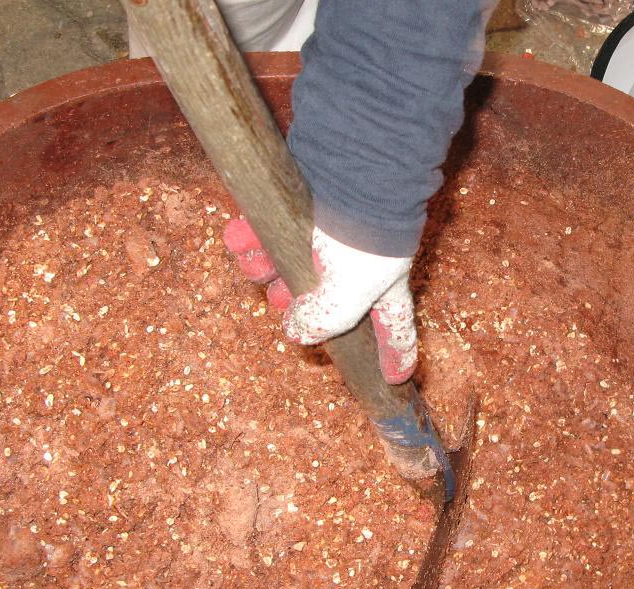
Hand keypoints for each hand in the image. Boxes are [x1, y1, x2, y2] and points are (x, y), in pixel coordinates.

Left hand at [223, 218, 418, 384]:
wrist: (354, 165)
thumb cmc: (363, 237)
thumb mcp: (350, 294)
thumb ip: (325, 321)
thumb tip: (295, 332)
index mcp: (380, 286)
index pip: (392, 328)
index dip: (395, 354)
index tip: (395, 377)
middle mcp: (354, 264)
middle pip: (322, 300)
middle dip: (294, 306)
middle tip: (281, 302)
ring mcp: (324, 236)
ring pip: (286, 266)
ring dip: (263, 270)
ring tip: (253, 263)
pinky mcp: (298, 206)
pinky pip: (267, 232)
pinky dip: (249, 238)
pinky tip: (238, 236)